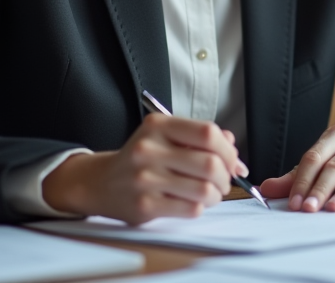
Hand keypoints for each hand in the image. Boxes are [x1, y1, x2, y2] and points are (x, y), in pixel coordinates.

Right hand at [42, 114, 245, 224]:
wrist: (100, 182)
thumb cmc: (141, 158)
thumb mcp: (166, 136)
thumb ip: (200, 137)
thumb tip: (234, 149)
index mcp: (158, 125)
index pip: (208, 133)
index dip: (228, 150)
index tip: (232, 160)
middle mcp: (149, 149)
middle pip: (210, 164)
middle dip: (226, 176)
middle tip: (223, 181)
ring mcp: (145, 179)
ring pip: (204, 190)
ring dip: (215, 195)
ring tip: (210, 193)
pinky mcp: (145, 205)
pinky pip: (190, 209)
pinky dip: (199, 208)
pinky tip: (191, 203)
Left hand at [259, 125, 334, 211]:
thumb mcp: (323, 161)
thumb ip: (295, 176)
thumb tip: (264, 188)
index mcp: (334, 136)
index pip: (314, 157)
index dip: (302, 180)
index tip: (294, 202)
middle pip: (334, 167)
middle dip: (320, 189)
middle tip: (309, 209)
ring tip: (333, 209)